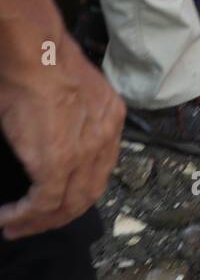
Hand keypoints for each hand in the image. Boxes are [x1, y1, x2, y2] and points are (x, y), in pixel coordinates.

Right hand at [0, 30, 124, 239]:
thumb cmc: (42, 59)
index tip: (56, 198)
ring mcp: (85, 153)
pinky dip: (26, 216)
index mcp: (110, 118)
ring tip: (16, 227)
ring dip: (43, 221)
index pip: (100, 165)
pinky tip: (8, 219)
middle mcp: (105, 138)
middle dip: (61, 213)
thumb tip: (43, 125)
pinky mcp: (58, 163)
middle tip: (35, 223)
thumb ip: (66, 113)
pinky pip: (45, 202)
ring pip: (70, 203)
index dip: (78, 186)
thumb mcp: (66, 89)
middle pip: (89, 191)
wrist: (37, 52)